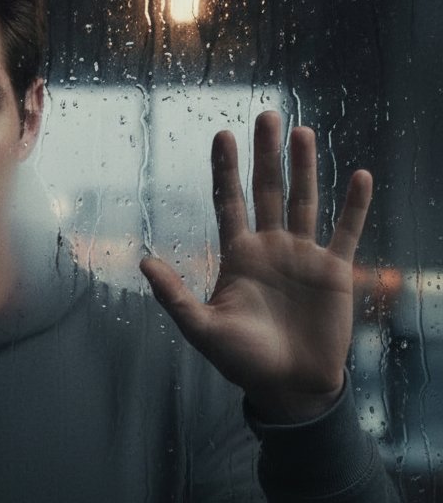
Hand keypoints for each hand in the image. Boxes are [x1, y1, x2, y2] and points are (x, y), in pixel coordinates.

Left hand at [140, 110, 370, 422]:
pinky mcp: (334, 272)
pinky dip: (354, 206)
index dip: (225, 170)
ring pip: (303, 201)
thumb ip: (174, 295)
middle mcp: (270, 248)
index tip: (222, 135)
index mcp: (238, 256)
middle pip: (266, 190)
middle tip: (266, 115)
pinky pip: (345, 232)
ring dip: (305, 167)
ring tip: (303, 131)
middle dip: (265, 154)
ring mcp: (303, 257)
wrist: (287, 387)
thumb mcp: (201, 328)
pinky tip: (358, 175)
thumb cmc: (241, 360)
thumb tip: (144, 261)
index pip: (229, 202)